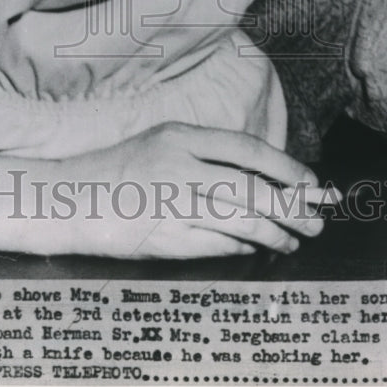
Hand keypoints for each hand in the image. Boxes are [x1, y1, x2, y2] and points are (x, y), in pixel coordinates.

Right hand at [57, 123, 337, 258]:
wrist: (70, 199)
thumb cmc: (121, 170)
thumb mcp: (162, 144)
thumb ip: (206, 157)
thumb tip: (264, 179)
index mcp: (180, 137)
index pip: (248, 149)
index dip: (286, 167)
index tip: (310, 183)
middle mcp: (180, 167)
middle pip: (253, 188)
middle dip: (292, 207)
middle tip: (316, 219)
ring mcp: (174, 205)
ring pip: (243, 221)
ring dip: (277, 233)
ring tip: (294, 239)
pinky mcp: (167, 239)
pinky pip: (220, 245)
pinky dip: (247, 248)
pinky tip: (260, 249)